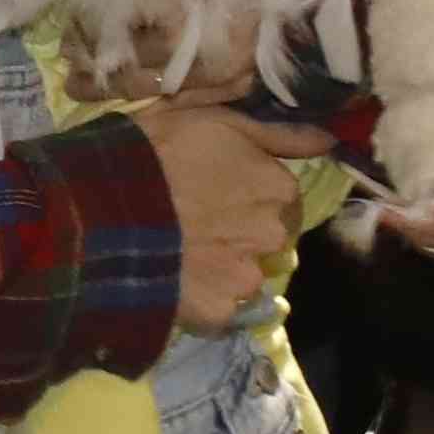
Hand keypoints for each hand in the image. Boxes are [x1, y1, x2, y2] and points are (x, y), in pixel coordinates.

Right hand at [139, 100, 330, 330]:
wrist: (104, 208)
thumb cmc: (158, 151)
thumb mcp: (215, 121)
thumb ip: (278, 133)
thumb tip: (328, 141)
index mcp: (279, 188)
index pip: (281, 198)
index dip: (249, 194)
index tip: (217, 192)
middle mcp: (274, 235)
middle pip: (267, 237)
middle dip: (242, 232)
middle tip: (197, 223)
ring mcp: (248, 277)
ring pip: (245, 274)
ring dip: (223, 267)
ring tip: (181, 254)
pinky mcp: (219, 312)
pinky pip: (219, 308)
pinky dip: (202, 298)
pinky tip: (174, 280)